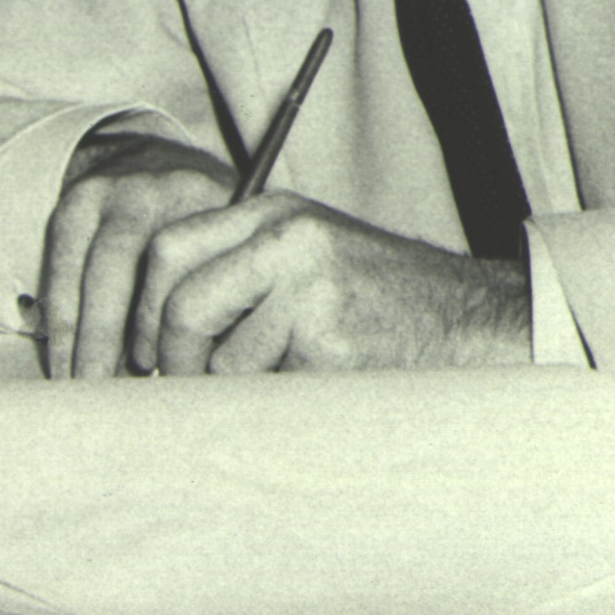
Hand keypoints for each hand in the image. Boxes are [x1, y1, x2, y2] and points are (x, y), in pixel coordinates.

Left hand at [47, 146, 534, 380]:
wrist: (472, 321)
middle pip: (181, 302)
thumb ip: (241, 271)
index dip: (142, 308)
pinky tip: (318, 387)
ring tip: (281, 381)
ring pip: (222, 359)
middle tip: (182, 390)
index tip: (144, 351)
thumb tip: (152, 332)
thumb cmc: (380, 301)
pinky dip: (278, 401)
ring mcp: (311, 287)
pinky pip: (269, 388)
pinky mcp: (332, 339)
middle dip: (172, 360)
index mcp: (274, 212)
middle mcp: (288, 238)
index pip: (168, 248)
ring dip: (236, 389)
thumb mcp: (309, 259)